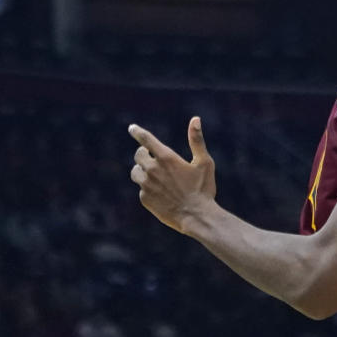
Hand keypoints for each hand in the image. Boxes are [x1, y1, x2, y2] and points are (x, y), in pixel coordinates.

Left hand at [129, 117, 216, 233]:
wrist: (197, 217)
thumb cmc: (203, 189)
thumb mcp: (204, 162)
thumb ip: (197, 140)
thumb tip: (195, 119)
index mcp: (166, 158)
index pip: (146, 139)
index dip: (138, 132)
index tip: (132, 128)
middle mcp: (152, 170)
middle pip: (138, 155)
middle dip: (144, 154)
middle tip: (153, 159)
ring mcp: (146, 185)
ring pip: (136, 172)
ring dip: (142, 171)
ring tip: (155, 176)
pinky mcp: (144, 199)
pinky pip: (141, 189)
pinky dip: (148, 188)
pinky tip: (161, 194)